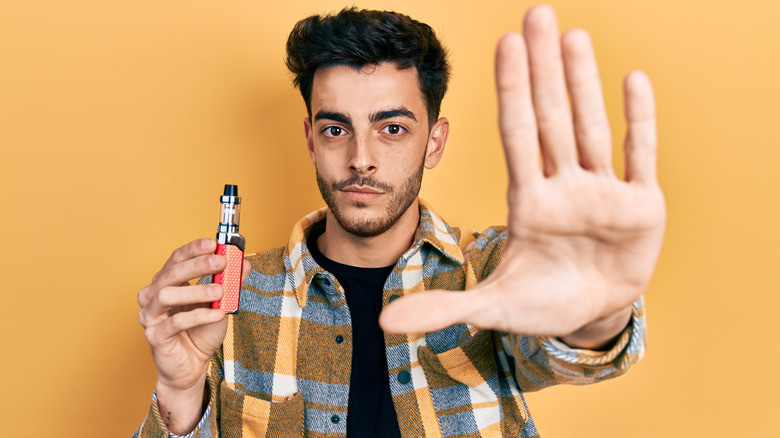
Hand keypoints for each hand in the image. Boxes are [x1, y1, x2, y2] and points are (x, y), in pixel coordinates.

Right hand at [137, 238, 250, 431]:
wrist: (193, 365)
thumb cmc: (202, 331)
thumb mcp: (221, 303)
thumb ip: (230, 283)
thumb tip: (244, 262)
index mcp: (167, 283)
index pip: (176, 259)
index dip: (193, 249)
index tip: (213, 243)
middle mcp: (153, 296)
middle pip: (170, 273)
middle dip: (197, 265)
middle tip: (220, 262)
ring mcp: (151, 316)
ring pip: (167, 295)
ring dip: (196, 290)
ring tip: (220, 292)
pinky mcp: (155, 336)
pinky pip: (175, 323)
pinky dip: (198, 316)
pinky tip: (217, 314)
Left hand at [380, 5, 664, 345]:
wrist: (593, 315)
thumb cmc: (542, 303)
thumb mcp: (491, 308)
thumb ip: (441, 308)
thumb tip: (382, 323)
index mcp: (528, 202)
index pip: (517, 135)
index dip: (511, 91)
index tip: (504, 45)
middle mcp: (564, 186)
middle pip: (551, 117)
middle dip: (543, 68)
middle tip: (536, 13)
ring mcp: (603, 192)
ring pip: (591, 126)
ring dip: (585, 82)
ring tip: (574, 35)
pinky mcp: (642, 206)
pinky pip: (639, 155)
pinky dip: (639, 120)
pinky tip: (633, 78)